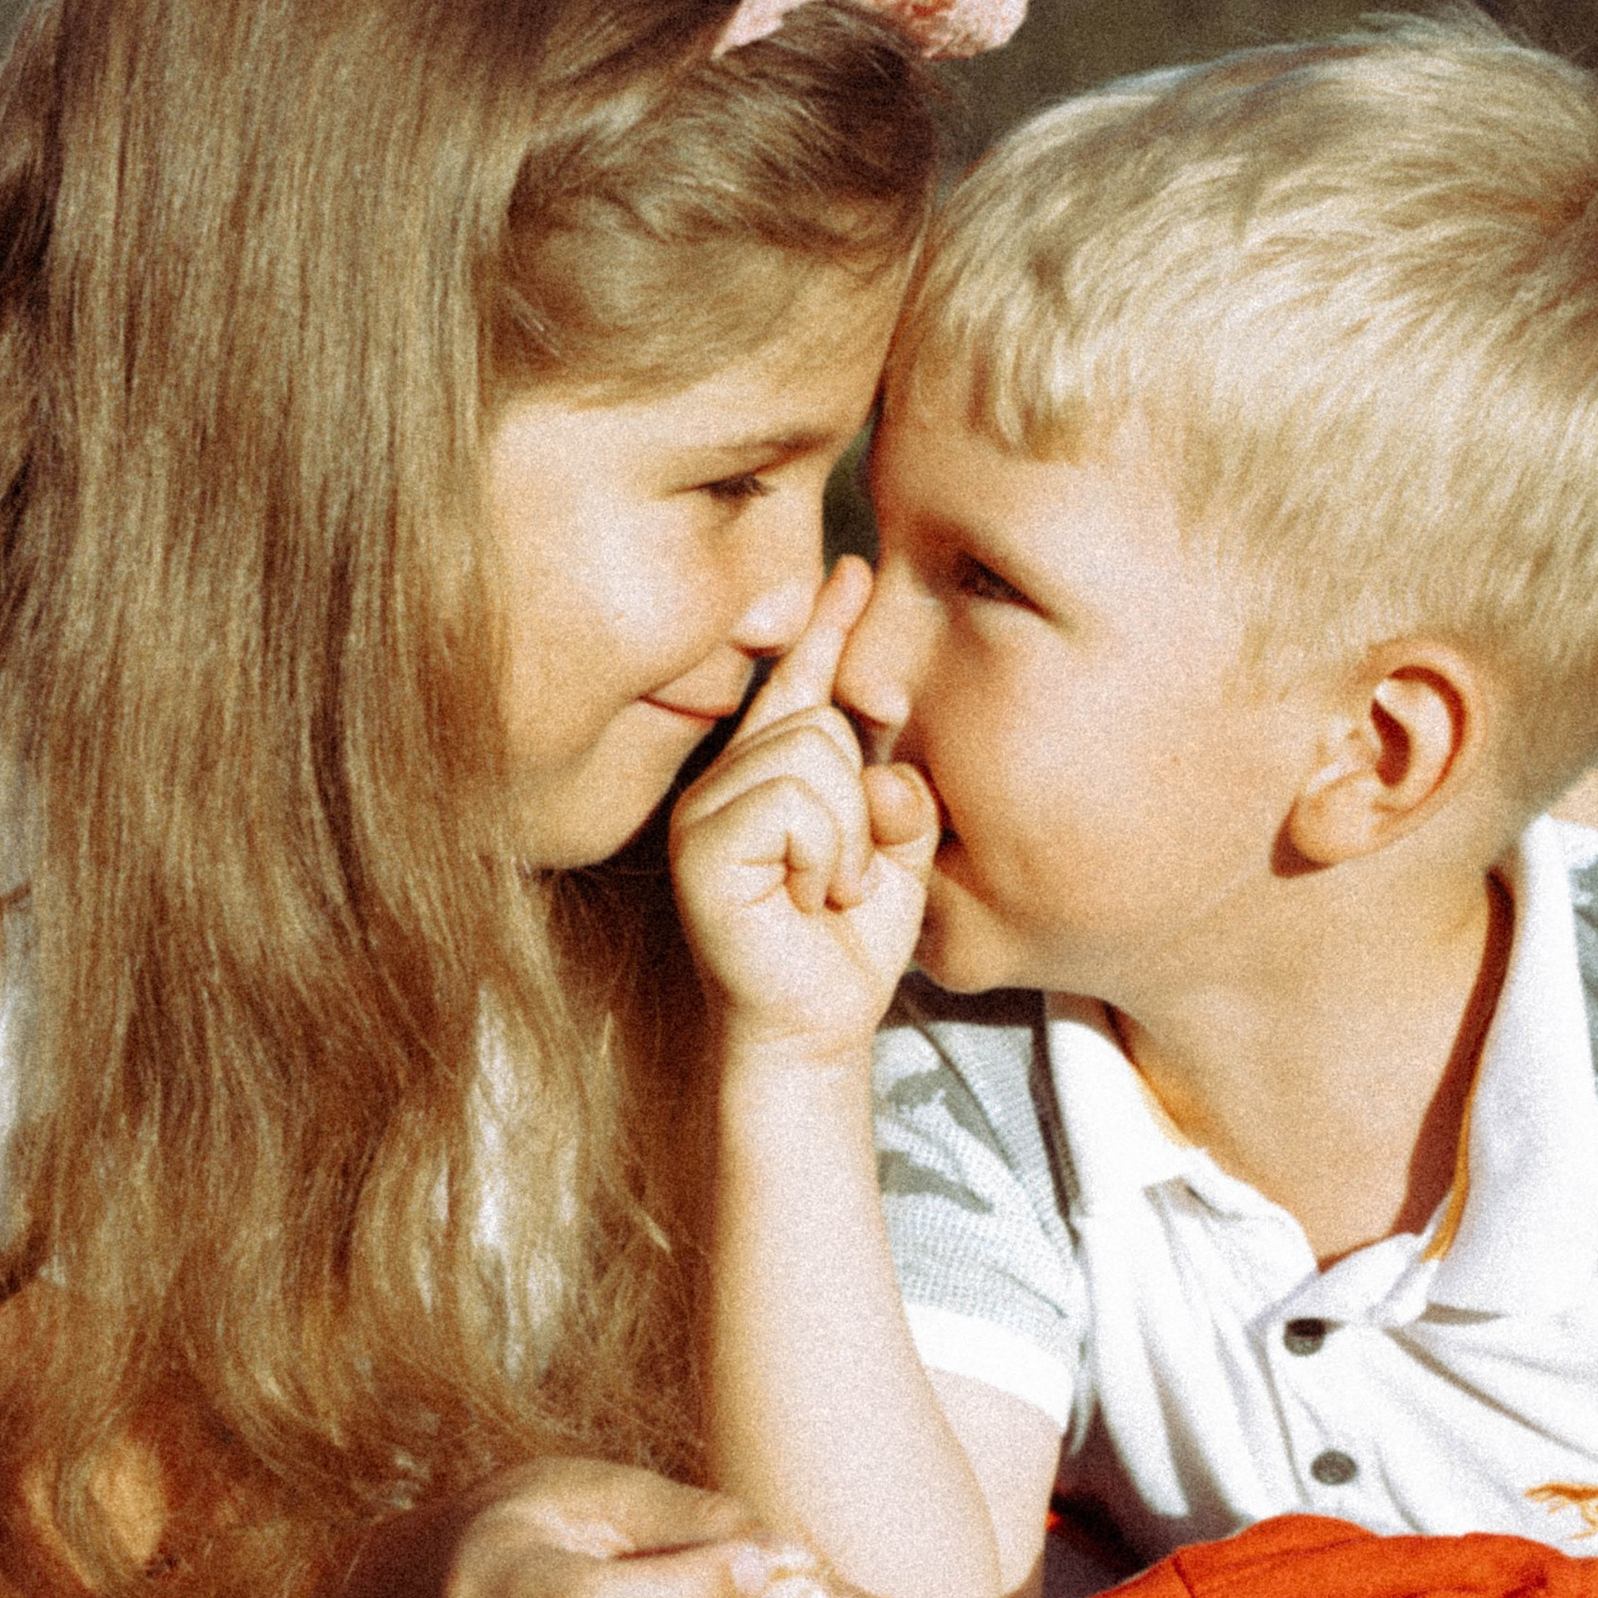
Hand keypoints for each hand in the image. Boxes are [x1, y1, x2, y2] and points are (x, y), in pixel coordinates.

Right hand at [671, 556, 939, 1066]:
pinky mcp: (702, 844)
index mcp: (768, 773)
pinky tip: (806, 897)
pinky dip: (824, 852)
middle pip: (822, 719)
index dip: (829, 627)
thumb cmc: (848, 947)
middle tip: (847, 875)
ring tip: (827, 890)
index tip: (858, 568)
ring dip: (848, 836)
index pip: (800, 682)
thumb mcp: (896, 850)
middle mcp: (725, 778)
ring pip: (813, 756)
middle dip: (863, 800)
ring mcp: (706, 808)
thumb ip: (895, 782)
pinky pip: (793, 802)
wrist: (815, 1029)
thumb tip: (883, 716)